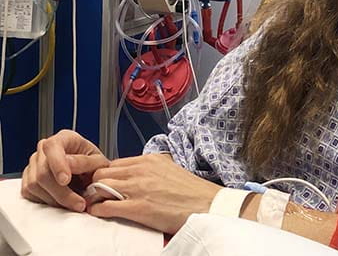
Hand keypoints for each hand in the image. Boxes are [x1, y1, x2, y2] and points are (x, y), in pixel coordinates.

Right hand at [21, 129, 109, 211]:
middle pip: (43, 172)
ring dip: (56, 200)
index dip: (57, 164)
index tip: (65, 180)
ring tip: (74, 204)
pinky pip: (30, 194)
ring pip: (35, 185)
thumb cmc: (94, 165)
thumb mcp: (99, 162)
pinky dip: (47, 202)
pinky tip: (62, 201)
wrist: (89, 175)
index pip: (52, 146)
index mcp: (64, 138)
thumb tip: (68, 163)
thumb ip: (85, 162)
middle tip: (78, 203)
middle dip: (61, 192)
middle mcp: (45, 149)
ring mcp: (34, 164)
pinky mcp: (28, 180)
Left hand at [87, 153, 222, 233]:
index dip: (106, 174)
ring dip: (94, 196)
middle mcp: (141, 170)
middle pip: (102, 172)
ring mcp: (138, 188)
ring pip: (99, 186)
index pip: (114, 163)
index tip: (104, 183)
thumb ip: (152, 169)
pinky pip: (105, 206)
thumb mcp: (171, 170)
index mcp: (150, 160)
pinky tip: (101, 213)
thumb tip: (138, 174)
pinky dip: (98, 210)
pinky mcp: (137, 207)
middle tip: (97, 195)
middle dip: (95, 184)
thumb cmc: (192, 192)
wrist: (207, 205)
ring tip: (97, 204)